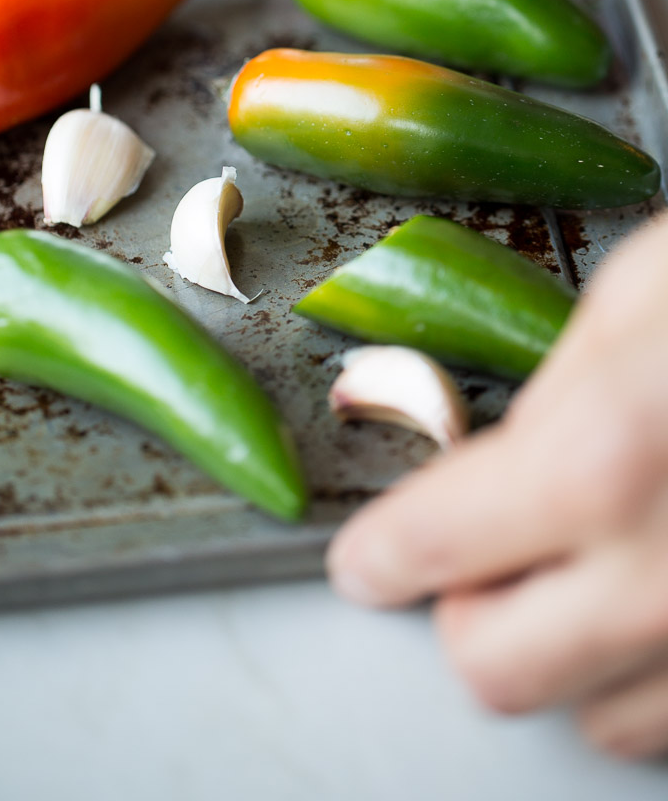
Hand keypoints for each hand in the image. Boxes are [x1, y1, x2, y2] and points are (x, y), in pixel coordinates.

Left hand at [327, 212, 667, 758]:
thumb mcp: (644, 292)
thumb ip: (556, 389)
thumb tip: (502, 452)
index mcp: (598, 462)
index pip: (429, 547)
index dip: (384, 554)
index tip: (374, 558)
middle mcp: (663, 584)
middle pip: (491, 668)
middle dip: (466, 610)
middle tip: (480, 554)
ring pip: (593, 721)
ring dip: (566, 654)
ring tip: (594, 572)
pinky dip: (652, 681)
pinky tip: (663, 605)